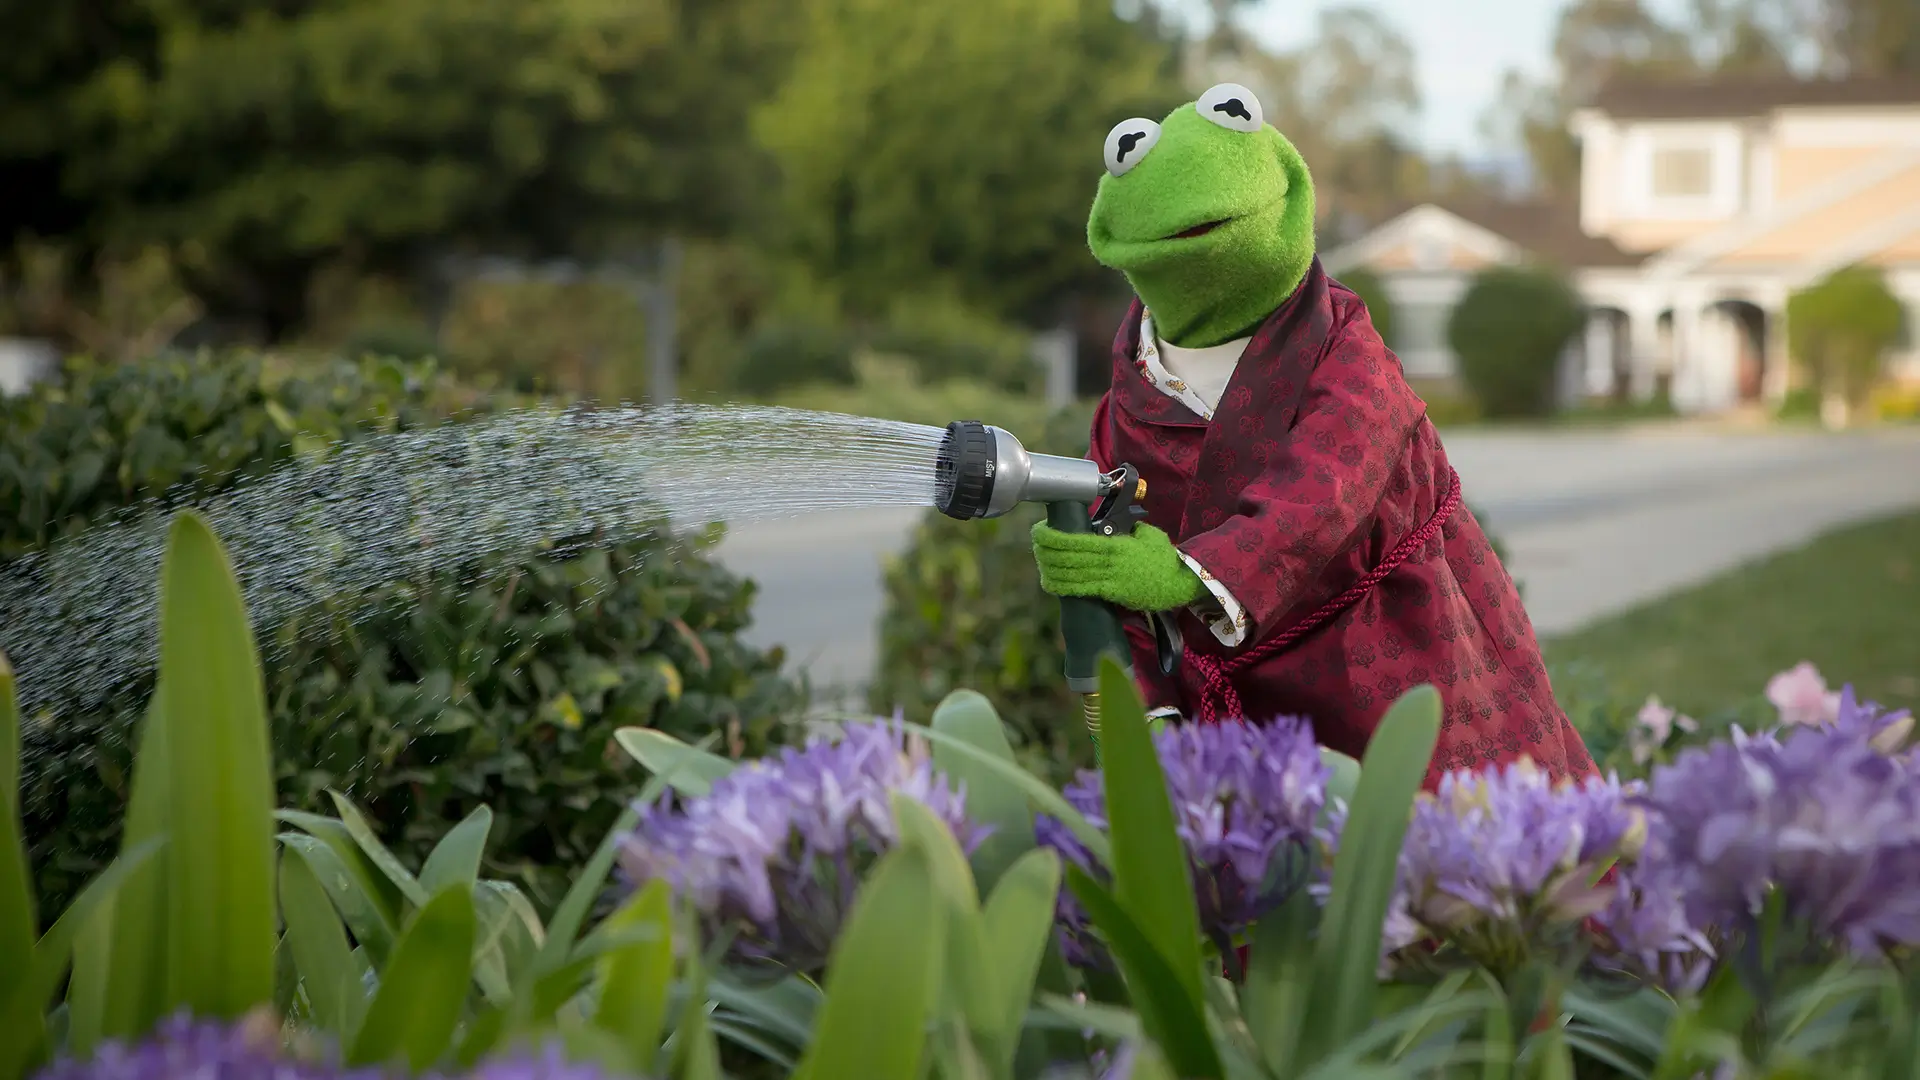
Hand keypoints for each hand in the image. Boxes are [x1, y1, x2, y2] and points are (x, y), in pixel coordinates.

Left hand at [1030, 522, 1207, 612]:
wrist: (1179, 581)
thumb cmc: (1163, 556)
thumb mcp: (1147, 534)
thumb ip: (1127, 528)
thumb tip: (1112, 523)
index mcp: (1115, 543)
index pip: (1077, 539)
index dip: (1054, 536)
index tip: (1041, 530)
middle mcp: (1109, 561)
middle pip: (1069, 555)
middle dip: (1047, 549)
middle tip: (1035, 542)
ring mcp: (1110, 579)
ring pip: (1071, 574)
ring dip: (1051, 569)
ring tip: (1040, 562)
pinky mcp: (1112, 594)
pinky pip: (1082, 590)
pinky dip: (1063, 587)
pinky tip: (1050, 583)